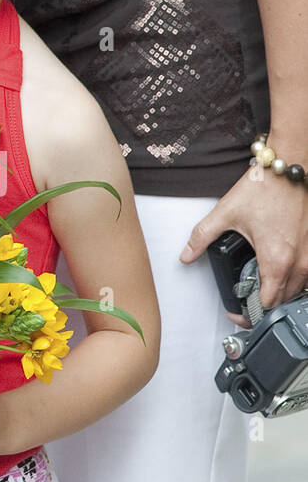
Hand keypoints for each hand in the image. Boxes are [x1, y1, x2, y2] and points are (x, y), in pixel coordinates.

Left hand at [180, 161, 307, 326]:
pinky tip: (277, 272)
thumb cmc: (264, 188)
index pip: (268, 304)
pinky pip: (307, 277)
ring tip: (259, 288)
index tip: (237, 312)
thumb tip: (186, 255)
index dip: (250, 313)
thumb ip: (202, 236)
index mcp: (276, 260)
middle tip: (244, 301)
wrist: (289, 168)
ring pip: (299, 291)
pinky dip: (293, 281)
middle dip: (263, 306)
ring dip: (280, 294)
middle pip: (284, 301)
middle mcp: (299, 264)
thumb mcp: (225, 212)